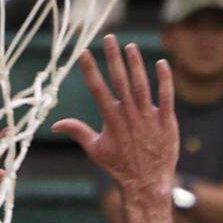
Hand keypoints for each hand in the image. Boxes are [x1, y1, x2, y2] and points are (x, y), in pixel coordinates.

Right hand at [52, 35, 178, 200]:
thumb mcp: (95, 150)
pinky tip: (161, 63)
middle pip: (120, 81)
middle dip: (114, 58)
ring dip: (136, 64)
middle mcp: (130, 115)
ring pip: (142, 85)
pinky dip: (165, 80)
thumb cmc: (120, 167)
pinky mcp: (166, 122)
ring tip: (131, 46)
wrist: (147, 184)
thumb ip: (77, 131)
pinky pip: (167, 97)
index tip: (83, 52)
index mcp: (111, 119)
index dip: (90, 70)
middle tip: (110, 38)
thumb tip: (54, 125)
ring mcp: (149, 117)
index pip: (97, 89)